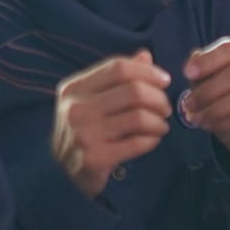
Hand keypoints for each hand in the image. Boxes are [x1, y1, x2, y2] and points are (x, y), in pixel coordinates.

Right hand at [51, 50, 171, 198]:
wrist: (64, 173)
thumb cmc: (85, 129)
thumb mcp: (93, 99)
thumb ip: (118, 77)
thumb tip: (145, 56)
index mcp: (73, 88)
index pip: (118, 67)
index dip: (147, 71)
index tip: (164, 80)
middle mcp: (75, 108)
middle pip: (133, 91)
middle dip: (159, 98)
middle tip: (164, 108)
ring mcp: (83, 134)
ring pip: (139, 117)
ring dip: (158, 121)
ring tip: (160, 125)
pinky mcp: (95, 158)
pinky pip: (138, 142)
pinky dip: (152, 139)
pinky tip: (152, 140)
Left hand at [182, 38, 229, 177]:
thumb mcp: (212, 88)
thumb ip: (203, 73)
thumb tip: (192, 64)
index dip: (208, 59)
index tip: (187, 73)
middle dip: (208, 90)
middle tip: (188, 105)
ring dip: (215, 108)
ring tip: (197, 119)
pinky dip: (226, 123)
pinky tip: (212, 127)